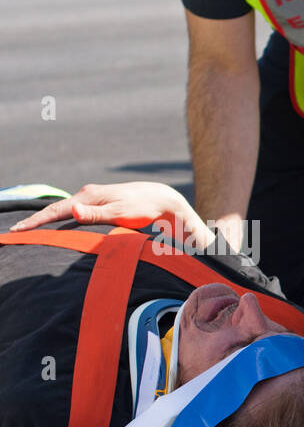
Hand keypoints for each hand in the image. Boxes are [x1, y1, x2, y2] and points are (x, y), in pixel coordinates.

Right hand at [9, 181, 210, 245]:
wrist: (162, 200)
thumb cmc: (144, 208)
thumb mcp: (120, 213)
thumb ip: (95, 214)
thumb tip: (71, 211)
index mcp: (88, 197)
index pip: (55, 211)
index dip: (36, 221)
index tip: (19, 231)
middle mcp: (87, 195)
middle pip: (56, 209)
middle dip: (36, 220)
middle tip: (17, 232)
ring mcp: (93, 198)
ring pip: (65, 210)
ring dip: (48, 219)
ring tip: (30, 229)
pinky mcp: (100, 203)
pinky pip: (75, 211)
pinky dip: (62, 218)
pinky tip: (57, 224)